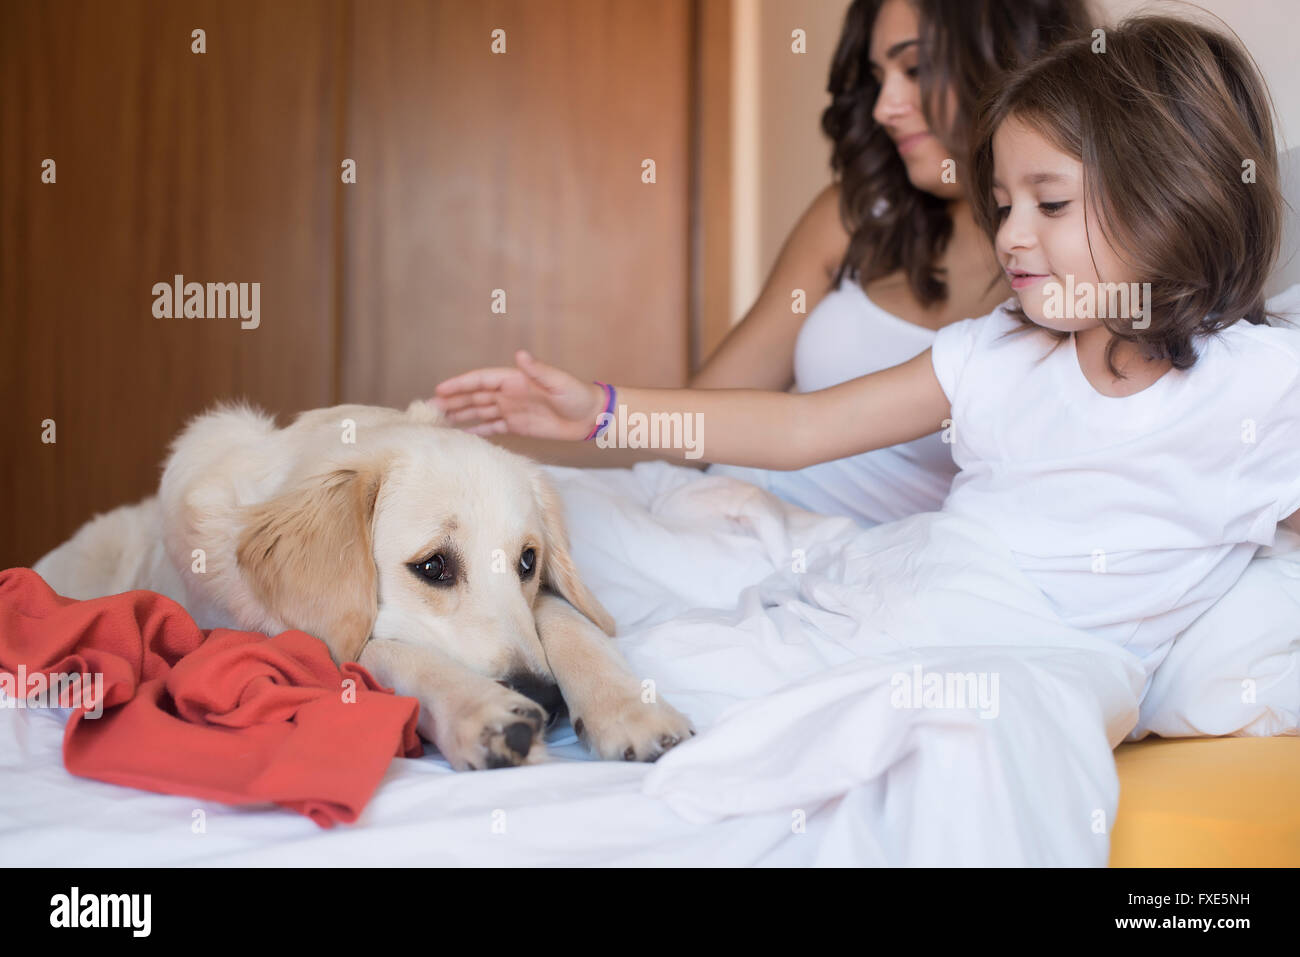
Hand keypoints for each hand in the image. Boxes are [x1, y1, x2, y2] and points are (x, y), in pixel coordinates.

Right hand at [430, 350, 605, 440]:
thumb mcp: (558, 382)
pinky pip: (492, 428)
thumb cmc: (577, 395)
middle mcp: (509, 393)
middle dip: (452, 401)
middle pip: (474, 396)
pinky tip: (462, 436)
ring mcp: (512, 409)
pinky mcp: (518, 426)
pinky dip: (477, 431)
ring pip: (479, 412)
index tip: (440, 389)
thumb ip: (538, 370)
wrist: (591, 417)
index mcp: (515, 379)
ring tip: (439, 421)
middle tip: (429, 408)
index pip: (481, 380)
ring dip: (460, 415)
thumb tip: (520, 354)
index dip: (460, 384)